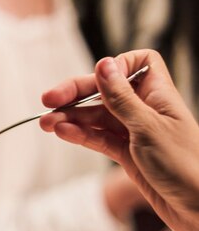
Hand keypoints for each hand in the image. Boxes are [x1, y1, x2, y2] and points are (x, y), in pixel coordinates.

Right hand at [40, 49, 198, 230]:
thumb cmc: (186, 166)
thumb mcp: (148, 128)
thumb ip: (122, 99)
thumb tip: (103, 65)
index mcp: (159, 95)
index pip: (137, 63)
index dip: (115, 66)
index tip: (95, 75)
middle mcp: (146, 110)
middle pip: (106, 92)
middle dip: (77, 95)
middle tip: (48, 100)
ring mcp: (135, 134)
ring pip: (97, 118)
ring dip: (71, 118)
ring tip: (46, 123)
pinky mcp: (127, 156)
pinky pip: (99, 140)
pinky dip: (80, 136)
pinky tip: (63, 133)